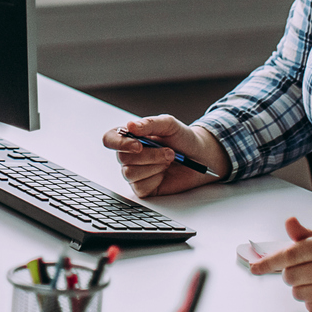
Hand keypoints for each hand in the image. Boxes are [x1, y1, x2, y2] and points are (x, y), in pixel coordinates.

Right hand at [100, 115, 230, 198]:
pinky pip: (140, 187)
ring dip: (154, 166)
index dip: (118, 143)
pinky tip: (164, 174)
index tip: (138, 145)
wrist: (201, 157)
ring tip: (169, 161)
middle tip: (170, 152)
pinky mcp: (144, 188)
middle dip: (150, 155)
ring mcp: (136, 172)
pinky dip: (155, 179)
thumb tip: (130, 125)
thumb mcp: (169, 124)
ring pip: (130, 173)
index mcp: (131, 137)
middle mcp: (130, 155)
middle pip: (122, 158)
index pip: (109, 139)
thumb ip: (149, 123)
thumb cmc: (183, 139)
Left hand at [251, 215, 311, 311]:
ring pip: (300, 293)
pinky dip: (311, 300)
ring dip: (300, 288)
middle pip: (292, 276)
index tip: (255, 268)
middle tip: (301, 269)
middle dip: (289, 274)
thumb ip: (305, 234)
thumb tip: (288, 222)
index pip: (292, 254)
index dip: (270, 262)